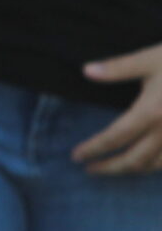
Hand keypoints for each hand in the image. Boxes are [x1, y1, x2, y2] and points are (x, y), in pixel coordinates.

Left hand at [74, 42, 161, 173]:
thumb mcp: (149, 60)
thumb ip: (117, 68)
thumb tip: (86, 71)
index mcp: (150, 112)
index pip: (115, 138)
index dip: (94, 149)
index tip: (76, 156)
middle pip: (134, 160)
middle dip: (110, 168)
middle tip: (90, 170)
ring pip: (156, 166)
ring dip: (134, 170)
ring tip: (116, 169)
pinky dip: (157, 167)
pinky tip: (149, 165)